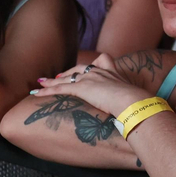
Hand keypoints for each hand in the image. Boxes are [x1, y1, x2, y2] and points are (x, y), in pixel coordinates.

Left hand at [31, 53, 149, 118]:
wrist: (133, 102)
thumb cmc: (137, 104)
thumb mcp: (135, 98)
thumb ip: (131, 101)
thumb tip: (138, 112)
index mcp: (112, 72)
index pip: (97, 64)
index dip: (88, 68)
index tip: (82, 71)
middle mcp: (99, 72)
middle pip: (78, 70)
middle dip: (67, 73)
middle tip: (57, 76)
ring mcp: (89, 79)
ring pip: (65, 79)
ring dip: (52, 81)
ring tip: (40, 82)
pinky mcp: (81, 88)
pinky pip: (59, 89)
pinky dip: (47, 90)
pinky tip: (37, 92)